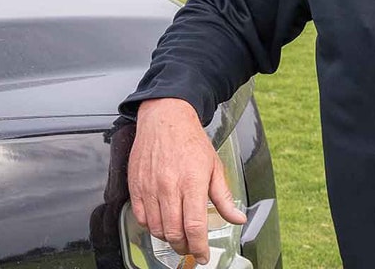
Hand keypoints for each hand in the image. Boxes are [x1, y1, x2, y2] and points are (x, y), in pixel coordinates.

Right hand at [127, 98, 247, 262]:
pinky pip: (141, 218)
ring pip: (156, 228)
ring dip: (168, 239)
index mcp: (192, 182)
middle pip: (174, 232)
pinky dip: (151, 227)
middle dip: (185, 247)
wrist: (165, 119)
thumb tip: (237, 218)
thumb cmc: (190, 141)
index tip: (203, 256)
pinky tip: (161, 224)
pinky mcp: (136, 186)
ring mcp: (150, 187)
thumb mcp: (214, 167)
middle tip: (191, 249)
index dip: (199, 247)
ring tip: (178, 237)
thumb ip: (224, 197)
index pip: (194, 226)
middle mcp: (169, 186)